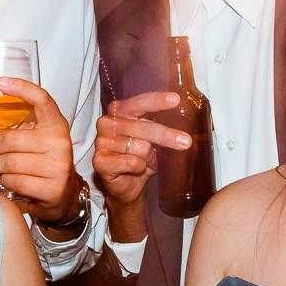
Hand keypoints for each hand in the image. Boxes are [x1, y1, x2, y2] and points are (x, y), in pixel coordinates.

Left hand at [0, 78, 78, 225]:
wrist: (64, 195)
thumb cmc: (44, 162)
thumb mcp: (39, 140)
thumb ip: (23, 128)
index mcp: (56, 125)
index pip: (41, 99)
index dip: (22, 88)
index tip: (1, 83)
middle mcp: (60, 143)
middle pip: (10, 139)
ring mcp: (58, 167)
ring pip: (9, 163)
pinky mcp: (52, 188)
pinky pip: (14, 182)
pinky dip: (4, 182)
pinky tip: (4, 181)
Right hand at [91, 91, 188, 243]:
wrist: (126, 185)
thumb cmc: (140, 158)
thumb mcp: (153, 140)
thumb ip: (160, 128)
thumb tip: (183, 129)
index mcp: (119, 111)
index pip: (139, 103)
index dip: (157, 101)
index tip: (175, 99)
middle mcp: (107, 123)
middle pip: (143, 127)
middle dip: (166, 136)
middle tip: (186, 141)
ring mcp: (101, 142)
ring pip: (140, 147)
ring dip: (149, 158)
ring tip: (145, 162)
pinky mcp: (100, 161)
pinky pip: (132, 162)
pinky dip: (139, 168)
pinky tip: (135, 170)